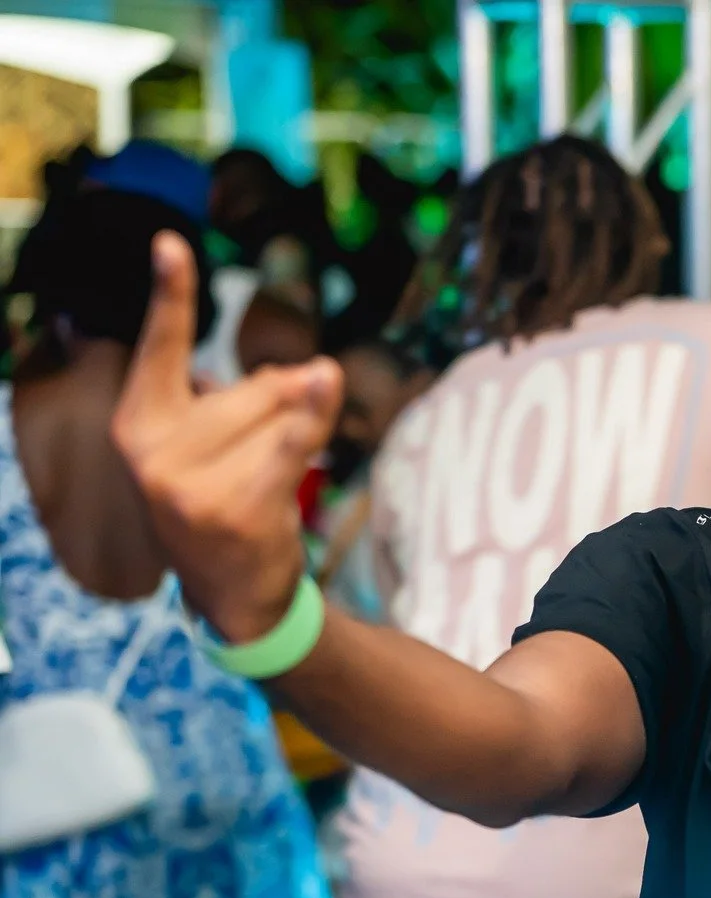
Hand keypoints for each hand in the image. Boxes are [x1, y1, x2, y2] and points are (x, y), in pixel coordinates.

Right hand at [111, 233, 341, 641]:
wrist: (234, 598)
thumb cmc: (227, 504)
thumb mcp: (219, 447)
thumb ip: (249, 399)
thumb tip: (311, 373)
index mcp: (137, 425)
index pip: (160, 349)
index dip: (170, 295)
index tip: (171, 241)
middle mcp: (150, 451)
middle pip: (251, 386)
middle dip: (282, 406)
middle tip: (263, 459)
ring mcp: (187, 483)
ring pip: (278, 416)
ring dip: (300, 436)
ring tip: (272, 482)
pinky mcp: (234, 507)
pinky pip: (292, 444)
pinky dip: (317, 417)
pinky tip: (330, 381)